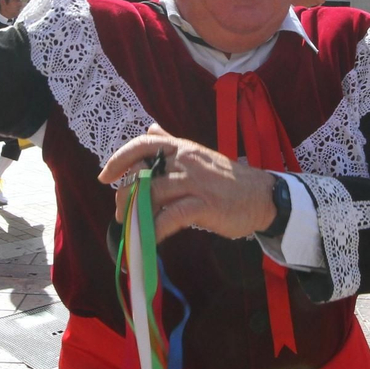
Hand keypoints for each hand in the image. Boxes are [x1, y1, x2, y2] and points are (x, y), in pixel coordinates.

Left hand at [98, 124, 277, 241]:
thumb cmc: (229, 179)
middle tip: (120, 213)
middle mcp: (185, 161)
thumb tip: (150, 128)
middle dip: (125, 197)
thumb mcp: (199, 154)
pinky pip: (168, 217)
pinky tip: (148, 240)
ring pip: (151, 195)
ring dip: (135, 215)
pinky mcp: (203, 206)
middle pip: (142, 175)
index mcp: (182, 148)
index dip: (119, 159)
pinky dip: (153, 231)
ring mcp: (194, 183)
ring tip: (131, 228)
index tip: (105, 176)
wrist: (264, 196)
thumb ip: (172, 143)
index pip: (143, 145)